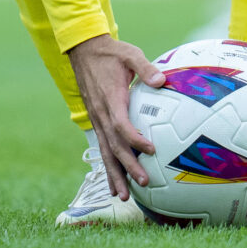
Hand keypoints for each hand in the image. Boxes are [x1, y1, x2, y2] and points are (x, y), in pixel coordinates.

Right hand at [67, 34, 165, 199]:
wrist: (84, 51)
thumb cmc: (111, 53)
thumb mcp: (130, 54)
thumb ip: (145, 68)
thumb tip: (162, 80)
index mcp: (110, 99)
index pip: (121, 125)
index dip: (135, 139)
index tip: (151, 149)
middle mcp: (101, 114)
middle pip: (114, 145)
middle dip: (128, 166)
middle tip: (144, 181)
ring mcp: (96, 119)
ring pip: (105, 152)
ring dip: (115, 174)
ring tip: (124, 197)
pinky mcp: (96, 120)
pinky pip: (102, 147)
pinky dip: (108, 167)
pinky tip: (114, 184)